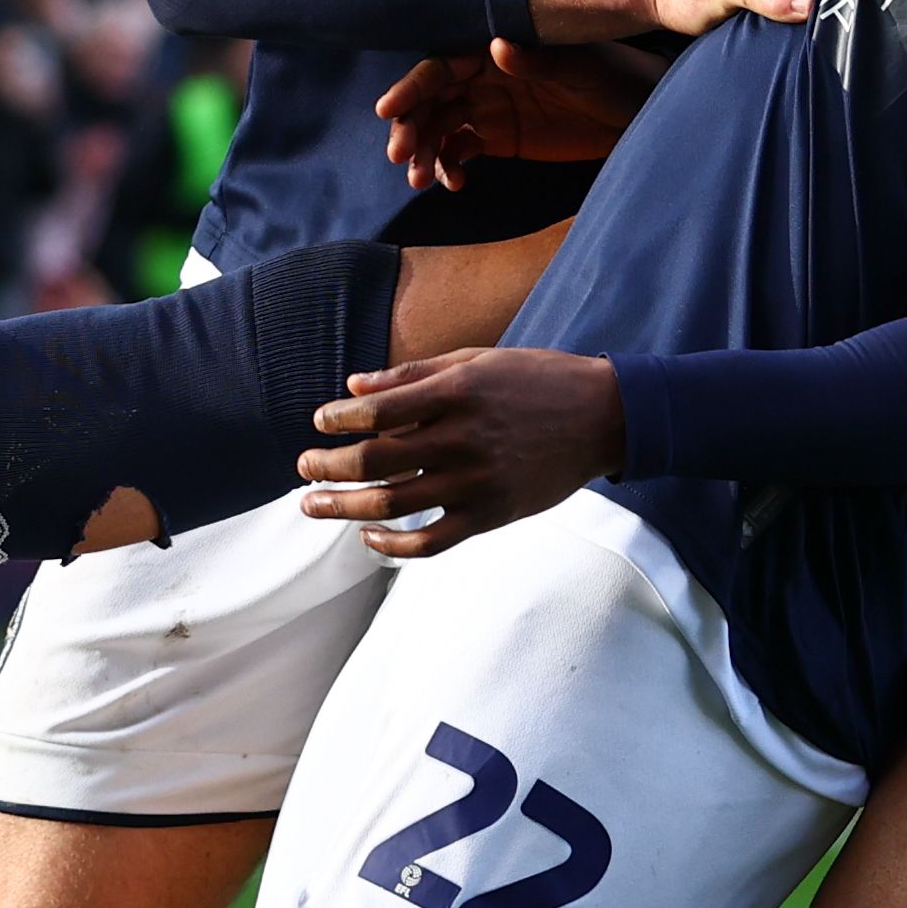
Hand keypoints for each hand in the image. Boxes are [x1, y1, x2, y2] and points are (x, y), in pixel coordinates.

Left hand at [297, 349, 627, 558]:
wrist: (603, 418)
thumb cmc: (536, 381)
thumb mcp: (476, 361)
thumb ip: (412, 374)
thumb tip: (352, 387)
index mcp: (457, 394)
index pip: (376, 412)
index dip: (338, 419)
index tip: (320, 421)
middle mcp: (462, 440)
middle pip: (374, 461)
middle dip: (327, 465)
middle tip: (303, 467)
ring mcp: (477, 483)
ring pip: (391, 504)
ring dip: (341, 507)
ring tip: (313, 503)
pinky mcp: (491, 516)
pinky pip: (429, 543)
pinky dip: (391, 546)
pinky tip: (368, 536)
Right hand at [378, 37, 660, 186]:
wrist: (644, 112)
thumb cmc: (616, 77)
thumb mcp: (581, 69)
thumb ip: (538, 62)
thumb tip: (496, 47)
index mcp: (497, 51)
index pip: (442, 67)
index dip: (412, 87)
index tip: (389, 110)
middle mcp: (486, 76)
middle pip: (432, 99)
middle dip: (411, 126)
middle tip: (401, 157)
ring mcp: (491, 108)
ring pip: (440, 127)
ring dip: (424, 151)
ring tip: (418, 180)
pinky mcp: (502, 138)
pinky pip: (461, 151)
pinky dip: (449, 166)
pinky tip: (452, 183)